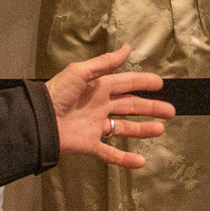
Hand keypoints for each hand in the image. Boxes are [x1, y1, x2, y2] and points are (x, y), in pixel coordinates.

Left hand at [46, 44, 171, 168]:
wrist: (38, 120)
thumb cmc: (58, 93)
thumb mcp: (80, 73)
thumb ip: (104, 63)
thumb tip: (127, 48)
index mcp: (99, 88)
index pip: (127, 84)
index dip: (143, 82)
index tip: (160, 83)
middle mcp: (101, 106)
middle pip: (131, 106)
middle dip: (151, 108)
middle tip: (171, 111)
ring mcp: (96, 126)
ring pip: (124, 128)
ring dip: (143, 129)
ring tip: (160, 130)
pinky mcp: (89, 144)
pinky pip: (110, 152)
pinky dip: (125, 159)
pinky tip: (140, 162)